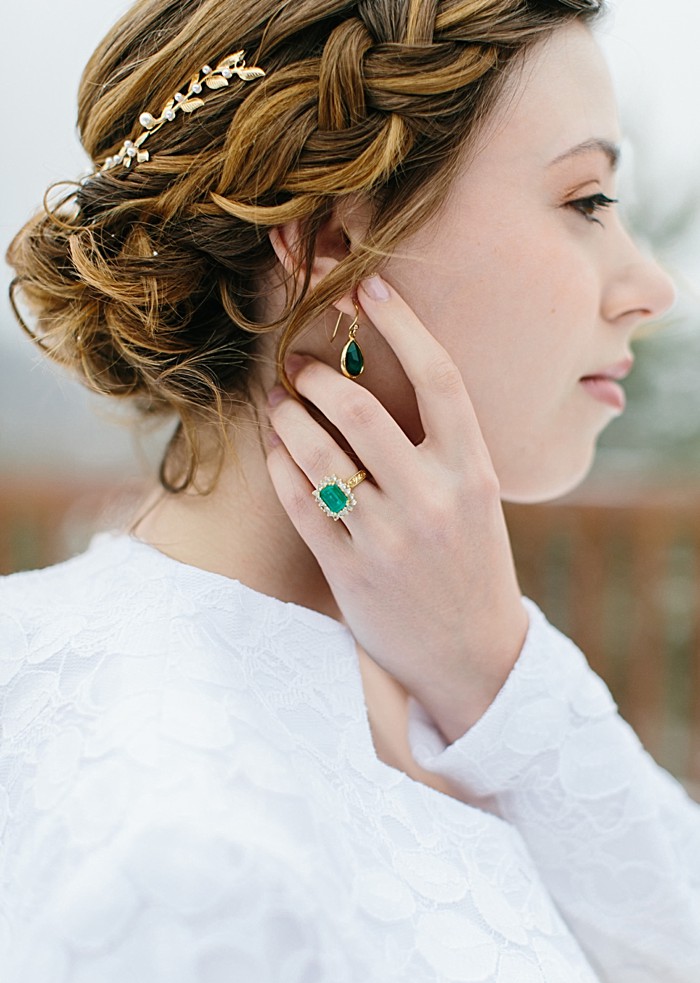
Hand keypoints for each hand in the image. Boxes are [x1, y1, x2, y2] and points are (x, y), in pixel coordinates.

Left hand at [265, 274, 527, 742]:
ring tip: (279, 403)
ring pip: (319, 454)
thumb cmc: (472, 565)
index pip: (440, 380)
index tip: (370, 289)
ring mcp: (388, 539)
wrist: (473, 656)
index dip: (404, 325)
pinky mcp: (348, 571)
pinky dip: (281, 467)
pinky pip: (300, 502)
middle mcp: (433, 501)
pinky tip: (276, 450)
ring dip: (289, 416)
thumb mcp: (478, 501)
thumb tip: (386, 381)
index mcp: (475, 474)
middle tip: (301, 366)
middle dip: (320, 376)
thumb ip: (441, 449)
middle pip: (362, 409)